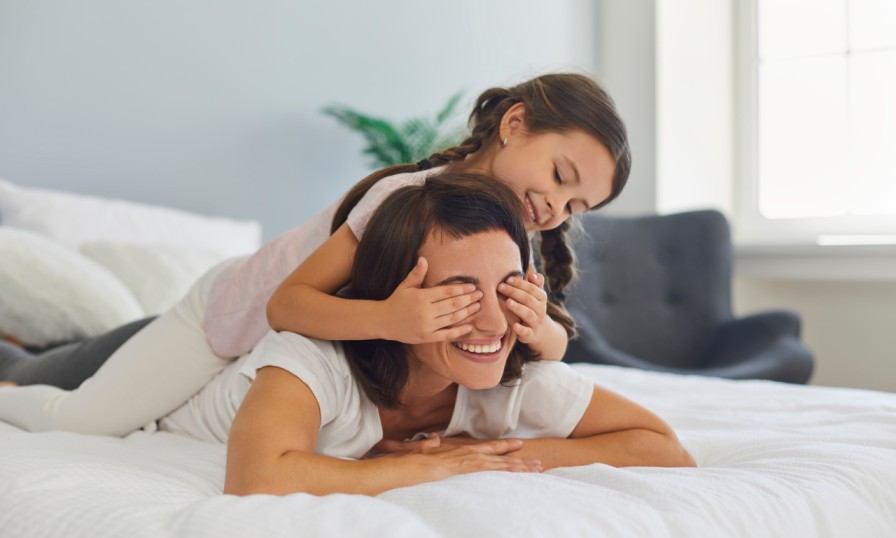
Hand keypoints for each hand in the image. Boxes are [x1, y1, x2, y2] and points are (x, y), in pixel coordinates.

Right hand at [378, 436, 542, 478]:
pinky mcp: (465, 470)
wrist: (403, 465)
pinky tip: (519, 475)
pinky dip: (505, 471)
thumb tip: (434, 439)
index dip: (502, 447)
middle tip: (538, 463)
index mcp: (458, 451)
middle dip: (518, 459)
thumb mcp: (418, 450)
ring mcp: (466, 462)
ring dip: (519, 466)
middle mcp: (466, 454)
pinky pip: (490, 471)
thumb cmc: (408, 461)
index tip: (517, 446)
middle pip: (497, 456)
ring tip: (537, 468)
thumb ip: (427, 444)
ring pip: (499, 464)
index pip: (485, 448)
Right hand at [381, 257, 482, 343]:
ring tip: (477, 306)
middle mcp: (426, 312)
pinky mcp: (427, 337)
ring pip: (452, 319)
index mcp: (422, 297)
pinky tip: (469, 327)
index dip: (461, 289)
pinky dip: (459, 332)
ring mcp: (427, 326)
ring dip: (467, 312)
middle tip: (481, 295)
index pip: (447, 292)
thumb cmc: (396, 301)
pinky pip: (446, 335)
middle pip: (453, 304)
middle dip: (469, 299)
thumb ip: (416, 274)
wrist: (383, 321)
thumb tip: (423, 259)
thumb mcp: (405, 286)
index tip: (472, 286)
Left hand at [498, 270, 548, 344]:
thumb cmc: (532, 307)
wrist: (538, 330)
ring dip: (518, 308)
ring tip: (507, 302)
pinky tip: (515, 326)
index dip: (520, 283)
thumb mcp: (535, 295)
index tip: (507, 279)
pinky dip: (521, 329)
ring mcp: (536, 322)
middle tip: (500, 287)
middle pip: (528, 299)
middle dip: (514, 292)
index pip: (532, 289)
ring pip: (528, 314)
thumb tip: (533, 275)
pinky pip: (527, 332)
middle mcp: (541, 310)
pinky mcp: (530, 335)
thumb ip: (535, 284)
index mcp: (541, 298)